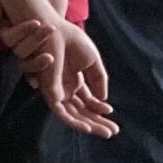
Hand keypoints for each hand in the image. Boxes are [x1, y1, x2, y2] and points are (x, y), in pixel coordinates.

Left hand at [3, 13, 118, 137]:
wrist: (54, 29)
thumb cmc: (71, 40)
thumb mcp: (92, 61)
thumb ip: (99, 80)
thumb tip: (103, 100)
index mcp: (74, 81)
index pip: (88, 103)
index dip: (101, 112)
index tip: (113, 116)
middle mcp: (64, 88)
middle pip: (82, 112)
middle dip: (98, 122)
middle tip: (113, 132)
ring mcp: (56, 90)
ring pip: (72, 115)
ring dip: (88, 125)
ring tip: (104, 133)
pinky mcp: (49, 90)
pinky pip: (60, 111)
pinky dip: (73, 120)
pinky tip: (86, 126)